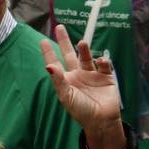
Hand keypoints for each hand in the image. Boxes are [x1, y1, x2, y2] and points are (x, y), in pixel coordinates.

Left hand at [40, 25, 124, 148]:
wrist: (101, 120)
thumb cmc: (81, 110)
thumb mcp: (66, 96)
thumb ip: (58, 80)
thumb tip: (48, 66)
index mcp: (66, 80)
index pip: (55, 63)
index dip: (49, 53)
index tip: (42, 40)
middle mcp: (78, 75)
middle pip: (70, 54)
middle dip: (65, 41)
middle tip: (60, 27)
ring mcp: (92, 75)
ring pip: (87, 57)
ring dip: (85, 49)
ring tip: (82, 43)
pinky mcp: (106, 77)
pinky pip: (104, 65)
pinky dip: (102, 61)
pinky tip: (100, 62)